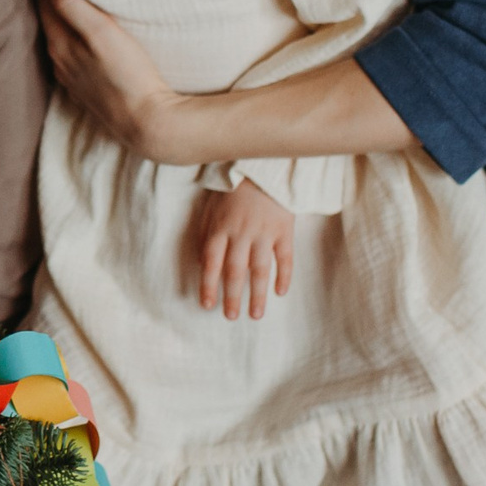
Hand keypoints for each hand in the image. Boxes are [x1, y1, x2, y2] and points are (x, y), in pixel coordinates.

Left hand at [39, 0, 190, 161]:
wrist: (148, 123)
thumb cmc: (128, 74)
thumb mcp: (101, 33)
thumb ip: (72, 6)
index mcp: (59, 45)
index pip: (43, 2)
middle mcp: (59, 62)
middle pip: (48, 20)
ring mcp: (72, 78)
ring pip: (58, 38)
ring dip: (60, 17)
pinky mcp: (87, 90)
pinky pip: (71, 56)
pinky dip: (71, 38)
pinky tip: (83, 36)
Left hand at [193, 178, 293, 320]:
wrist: (262, 168)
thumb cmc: (232, 191)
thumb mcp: (210, 209)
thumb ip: (204, 236)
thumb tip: (200, 264)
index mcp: (219, 229)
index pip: (211, 263)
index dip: (208, 285)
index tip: (207, 304)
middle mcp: (241, 234)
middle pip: (235, 271)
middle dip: (232, 297)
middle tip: (231, 317)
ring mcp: (264, 233)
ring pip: (260, 269)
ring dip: (258, 294)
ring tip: (256, 314)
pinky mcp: (284, 230)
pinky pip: (285, 258)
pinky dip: (284, 276)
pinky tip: (280, 293)